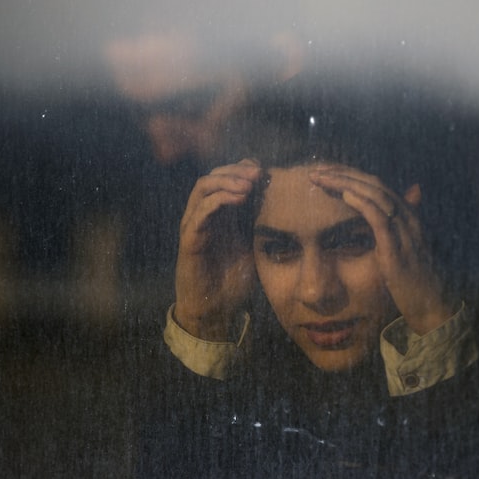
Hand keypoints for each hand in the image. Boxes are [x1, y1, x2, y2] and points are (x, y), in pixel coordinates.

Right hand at [174, 159, 261, 339]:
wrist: (214, 309)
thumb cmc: (233, 280)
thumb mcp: (254, 247)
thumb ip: (262, 226)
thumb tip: (288, 208)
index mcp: (221, 214)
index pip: (227, 178)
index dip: (244, 169)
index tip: (266, 171)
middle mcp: (204, 215)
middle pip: (214, 176)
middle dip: (237, 169)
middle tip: (258, 172)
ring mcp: (195, 225)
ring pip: (203, 186)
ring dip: (227, 179)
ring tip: (249, 183)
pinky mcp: (190, 238)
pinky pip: (200, 211)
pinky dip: (219, 199)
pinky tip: (239, 198)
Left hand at [308, 165, 454, 334]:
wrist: (431, 305)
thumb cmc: (413, 279)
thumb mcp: (400, 249)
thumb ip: (388, 230)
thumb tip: (374, 218)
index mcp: (407, 216)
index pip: (376, 185)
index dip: (350, 175)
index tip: (325, 172)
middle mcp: (408, 218)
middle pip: (374, 184)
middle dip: (343, 174)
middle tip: (316, 170)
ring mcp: (404, 233)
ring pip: (376, 196)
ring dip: (346, 184)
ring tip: (323, 178)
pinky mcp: (397, 251)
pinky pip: (379, 220)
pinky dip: (362, 204)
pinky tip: (345, 195)